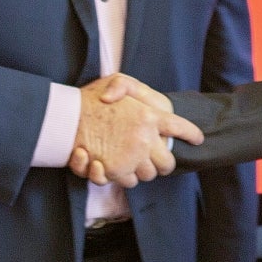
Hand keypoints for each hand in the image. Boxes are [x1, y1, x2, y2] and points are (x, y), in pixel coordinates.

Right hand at [68, 75, 202, 185]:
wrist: (63, 118)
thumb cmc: (89, 98)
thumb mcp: (114, 81)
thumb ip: (128, 87)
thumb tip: (137, 104)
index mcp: (151, 115)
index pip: (181, 128)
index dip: (191, 135)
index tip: (197, 139)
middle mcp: (145, 138)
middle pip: (168, 163)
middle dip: (163, 163)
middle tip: (154, 156)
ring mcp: (131, 156)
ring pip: (149, 175)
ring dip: (143, 170)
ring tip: (132, 159)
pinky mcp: (115, 170)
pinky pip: (130, 181)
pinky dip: (125, 176)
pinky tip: (116, 165)